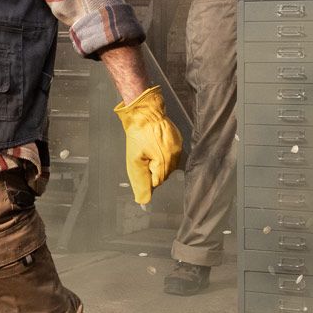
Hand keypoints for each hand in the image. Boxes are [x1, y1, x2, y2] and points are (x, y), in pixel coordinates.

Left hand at [113, 86, 182, 204]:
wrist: (144, 111)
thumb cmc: (138, 133)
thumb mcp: (134, 160)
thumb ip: (140, 182)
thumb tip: (143, 201)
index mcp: (165, 161)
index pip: (157, 181)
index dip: (147, 176)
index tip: (142, 164)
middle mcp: (176, 155)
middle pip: (164, 174)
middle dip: (153, 169)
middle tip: (144, 155)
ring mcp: (179, 147)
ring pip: (169, 165)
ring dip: (159, 161)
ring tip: (149, 148)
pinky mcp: (179, 140)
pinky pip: (172, 154)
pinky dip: (164, 153)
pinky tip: (155, 145)